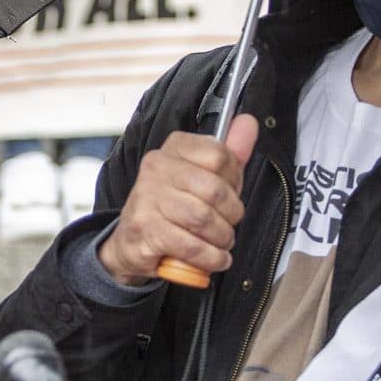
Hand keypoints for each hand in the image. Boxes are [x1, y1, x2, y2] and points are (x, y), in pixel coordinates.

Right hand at [98, 114, 257, 284]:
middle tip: (229, 225)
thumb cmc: (171, 207)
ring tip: (222, 243)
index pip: (219, 155)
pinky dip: (210, 257)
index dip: (234, 181)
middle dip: (231, 215)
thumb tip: (249, 123)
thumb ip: (228, 152)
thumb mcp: (201, 176)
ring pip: (204, 219)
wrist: (131, 242)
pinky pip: (191, 245)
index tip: (231, 194)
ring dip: (222, 239)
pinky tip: (215, 258)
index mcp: (173, 149)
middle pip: (215, 190)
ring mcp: (147, 197)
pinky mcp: (145, 228)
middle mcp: (157, 168)